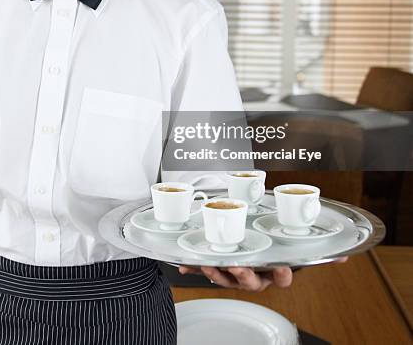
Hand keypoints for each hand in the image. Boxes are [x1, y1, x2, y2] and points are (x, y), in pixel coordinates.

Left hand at [177, 256, 347, 292]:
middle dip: (244, 275)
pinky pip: (206, 269)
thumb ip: (314, 250)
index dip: (281, 273)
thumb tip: (344, 255)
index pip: (281, 277)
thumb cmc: (271, 251)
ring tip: (210, 264)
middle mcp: (255, 276)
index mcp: (273, 270)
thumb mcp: (291, 247)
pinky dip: (194, 267)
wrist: (253, 254)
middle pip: (251, 281)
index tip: (281, 266)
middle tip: (240, 266)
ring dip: (217, 272)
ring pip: (226, 278)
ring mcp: (235, 275)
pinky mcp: (218, 268)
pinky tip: (184, 265)